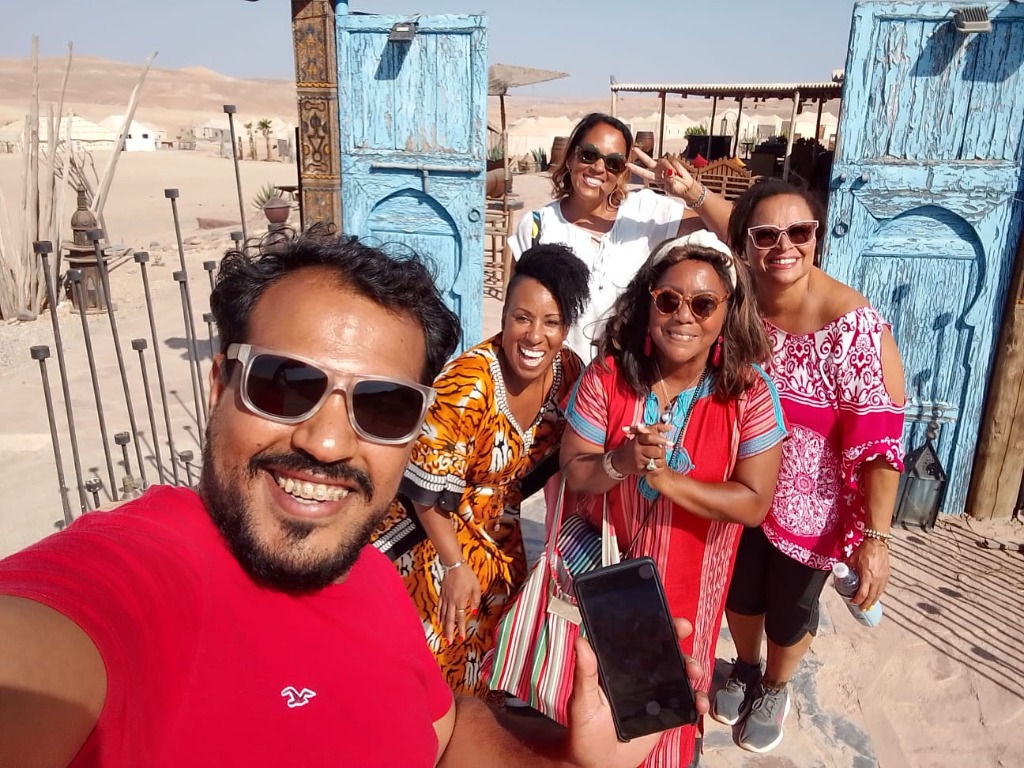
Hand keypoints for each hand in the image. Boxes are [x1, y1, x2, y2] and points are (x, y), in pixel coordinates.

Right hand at [438, 563, 480, 642]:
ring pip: (443, 615)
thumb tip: (473, 612)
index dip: (461, 628)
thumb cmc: (467, 575)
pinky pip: (439, 607)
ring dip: (444, 627)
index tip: (461, 638)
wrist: (454, 565)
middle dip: (449, 632)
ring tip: (445, 636)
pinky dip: (438, 615)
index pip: (460, 618)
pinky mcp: (441, 595)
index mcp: (461, 600)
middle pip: (450, 619)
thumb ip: (475, 600)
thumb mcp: (476, 587)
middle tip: (449, 642)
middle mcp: (451, 601)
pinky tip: (438, 622)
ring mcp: (445, 598)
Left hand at [563, 618, 709, 767]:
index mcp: (621, 668)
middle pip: (667, 656)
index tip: (676, 623)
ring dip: (693, 672)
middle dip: (683, 650)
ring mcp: (654, 696)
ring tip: (695, 676)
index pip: (642, 642)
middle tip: (688, 653)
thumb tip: (580, 642)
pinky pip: (685, 704)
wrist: (596, 763)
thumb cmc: (584, 729)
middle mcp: (640, 678)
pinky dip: (697, 701)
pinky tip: (699, 704)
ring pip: (680, 677)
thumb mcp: (582, 700)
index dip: (660, 629)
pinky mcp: (665, 716)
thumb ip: (585, 673)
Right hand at [619, 423, 670, 474]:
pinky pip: (654, 470)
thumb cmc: (636, 445)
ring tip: (657, 458)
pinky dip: (658, 468)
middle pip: (657, 451)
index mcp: (638, 439)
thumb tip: (670, 427)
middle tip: (661, 451)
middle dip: (662, 452)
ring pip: (657, 462)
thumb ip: (657, 428)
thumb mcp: (643, 434)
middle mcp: (637, 449)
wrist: (621, 460)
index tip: (670, 442)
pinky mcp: (639, 470)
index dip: (661, 440)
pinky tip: (656, 465)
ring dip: (661, 461)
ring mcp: (638, 460)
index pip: (650, 438)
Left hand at [627, 148, 698, 201]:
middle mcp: (658, 170)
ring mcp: (665, 166)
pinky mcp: (673, 163)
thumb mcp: (672, 187)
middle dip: (641, 155)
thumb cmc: (678, 189)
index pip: (643, 172)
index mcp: (655, 178)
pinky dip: (677, 168)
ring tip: (676, 176)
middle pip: (648, 161)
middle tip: (635, 150)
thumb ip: (669, 179)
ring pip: (663, 161)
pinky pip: (673, 162)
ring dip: (669, 168)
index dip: (635, 169)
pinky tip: (680, 174)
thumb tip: (669, 172)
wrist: (687, 187)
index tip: (628, 165)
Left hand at [846, 538, 889, 610]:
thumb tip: (840, 573)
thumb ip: (846, 567)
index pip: (863, 593)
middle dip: (866, 604)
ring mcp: (883, 578)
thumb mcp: (852, 559)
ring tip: (868, 606)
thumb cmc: (864, 550)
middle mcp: (876, 579)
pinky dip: (878, 594)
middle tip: (861, 609)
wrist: (877, 543)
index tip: (852, 602)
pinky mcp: (887, 575)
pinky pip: (883, 588)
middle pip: (872, 596)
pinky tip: (875, 596)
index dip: (857, 599)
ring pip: (878, 594)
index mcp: (867, 575)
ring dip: (873, 601)